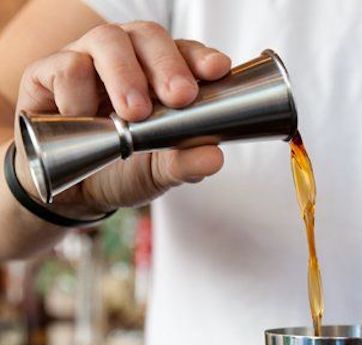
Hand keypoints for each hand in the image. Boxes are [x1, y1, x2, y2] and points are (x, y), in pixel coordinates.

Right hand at [13, 21, 229, 216]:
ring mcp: (85, 60)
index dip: (200, 58)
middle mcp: (124, 59)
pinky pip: (66, 68)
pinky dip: (78, 96)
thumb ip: (185, 164)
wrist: (72, 193)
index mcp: (158, 77)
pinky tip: (84, 122)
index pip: (183, 53)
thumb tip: (214, 158)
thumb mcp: (157, 173)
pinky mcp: (47, 73)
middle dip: (167, 64)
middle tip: (179, 96)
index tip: (216, 71)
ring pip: (107, 41)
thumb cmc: (120, 171)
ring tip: (134, 114)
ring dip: (125, 75)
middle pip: (147, 36)